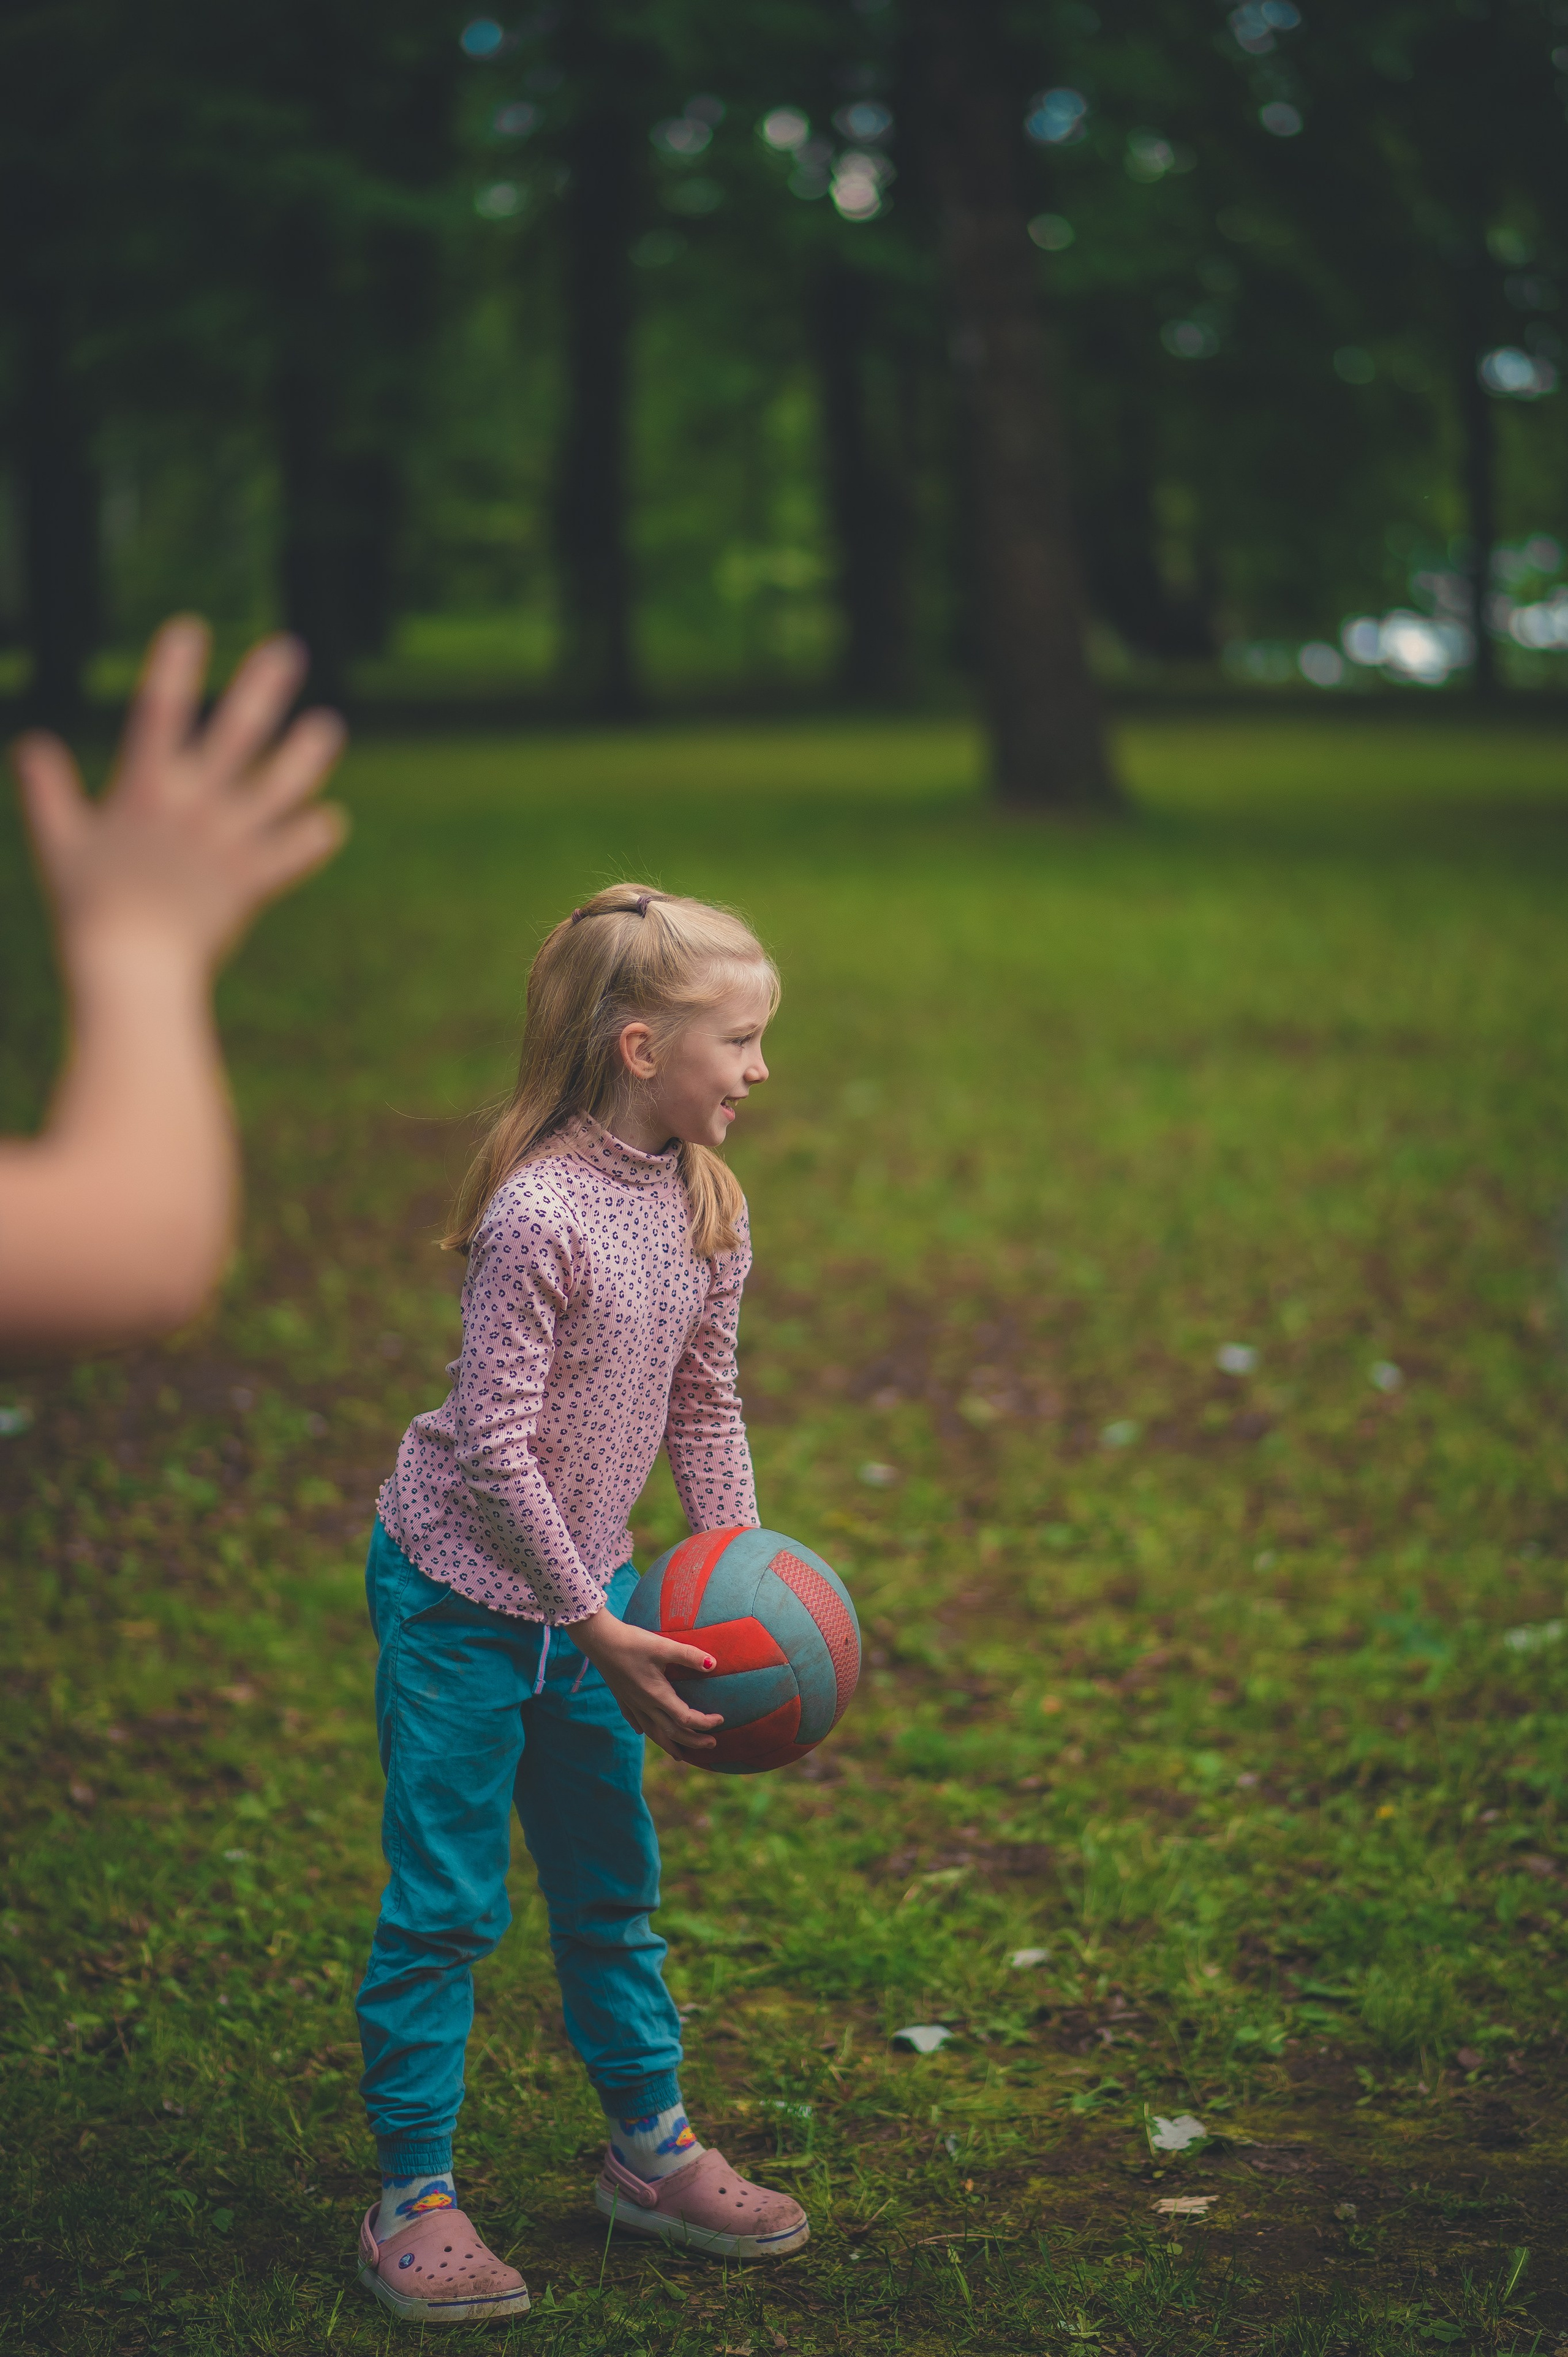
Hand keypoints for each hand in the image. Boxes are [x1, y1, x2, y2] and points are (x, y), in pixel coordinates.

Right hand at [12, 615, 346, 973]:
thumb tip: (29, 745)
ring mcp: (227, 843)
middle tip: (288, 648)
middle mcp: (193, 806)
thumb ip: (46, 793)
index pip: (157, 711)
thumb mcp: (57, 843)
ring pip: (277, 787)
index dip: (173, 667)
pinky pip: (290, 855)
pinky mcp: (250, 882)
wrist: (130, 969)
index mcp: (144, 790)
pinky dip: (312, 839)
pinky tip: (332, 822)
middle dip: (261, 687)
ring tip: (329, 725)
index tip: (189, 628)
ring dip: (305, 755)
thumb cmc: (87, 909)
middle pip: (235, 733)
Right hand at [568, 1608, 723, 1760]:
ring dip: (669, 1744)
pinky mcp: (621, 1697)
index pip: (685, 1718)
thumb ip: (688, 1655)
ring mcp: (631, 1703)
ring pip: (652, 1732)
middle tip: (712, 1744)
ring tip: (680, 1755)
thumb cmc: (632, 1642)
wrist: (599, 1641)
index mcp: (657, 1695)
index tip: (721, 1720)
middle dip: (693, 1741)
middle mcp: (644, 1705)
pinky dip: (644, 1729)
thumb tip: (714, 1664)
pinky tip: (643, 1732)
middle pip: (671, 1732)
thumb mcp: (663, 1646)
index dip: (705, 1722)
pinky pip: (634, 1720)